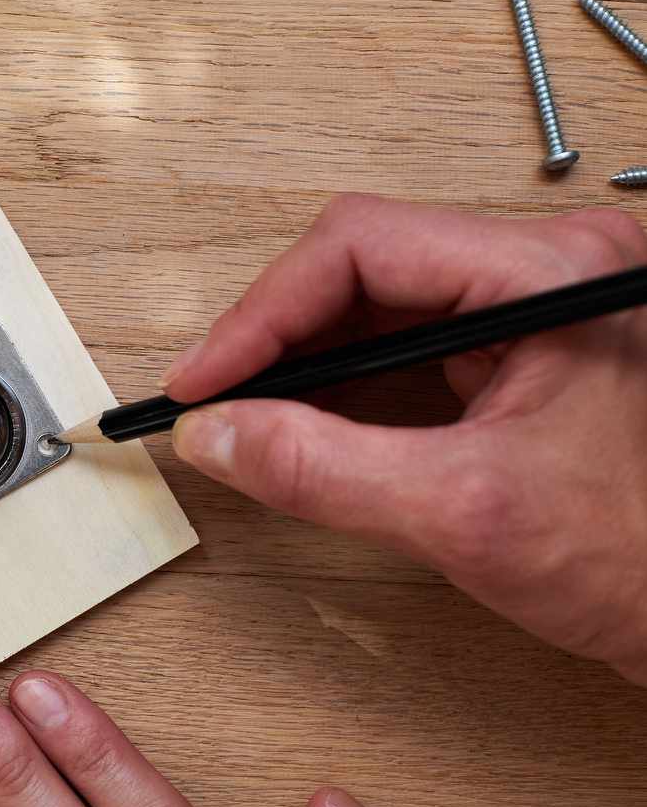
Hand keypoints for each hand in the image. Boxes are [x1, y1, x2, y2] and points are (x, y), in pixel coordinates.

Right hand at [165, 195, 646, 684]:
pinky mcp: (519, 351)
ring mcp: (534, 308)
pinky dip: (338, 382)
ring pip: (376, 302)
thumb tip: (216, 434)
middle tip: (210, 400)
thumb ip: (322, 470)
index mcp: (551, 274)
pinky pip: (404, 342)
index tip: (204, 379)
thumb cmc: (643, 561)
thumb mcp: (463, 513)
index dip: (264, 312)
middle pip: (363, 265)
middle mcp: (545, 271)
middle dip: (274, 335)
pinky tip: (298, 420)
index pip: (364, 246)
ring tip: (241, 412)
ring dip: (300, 358)